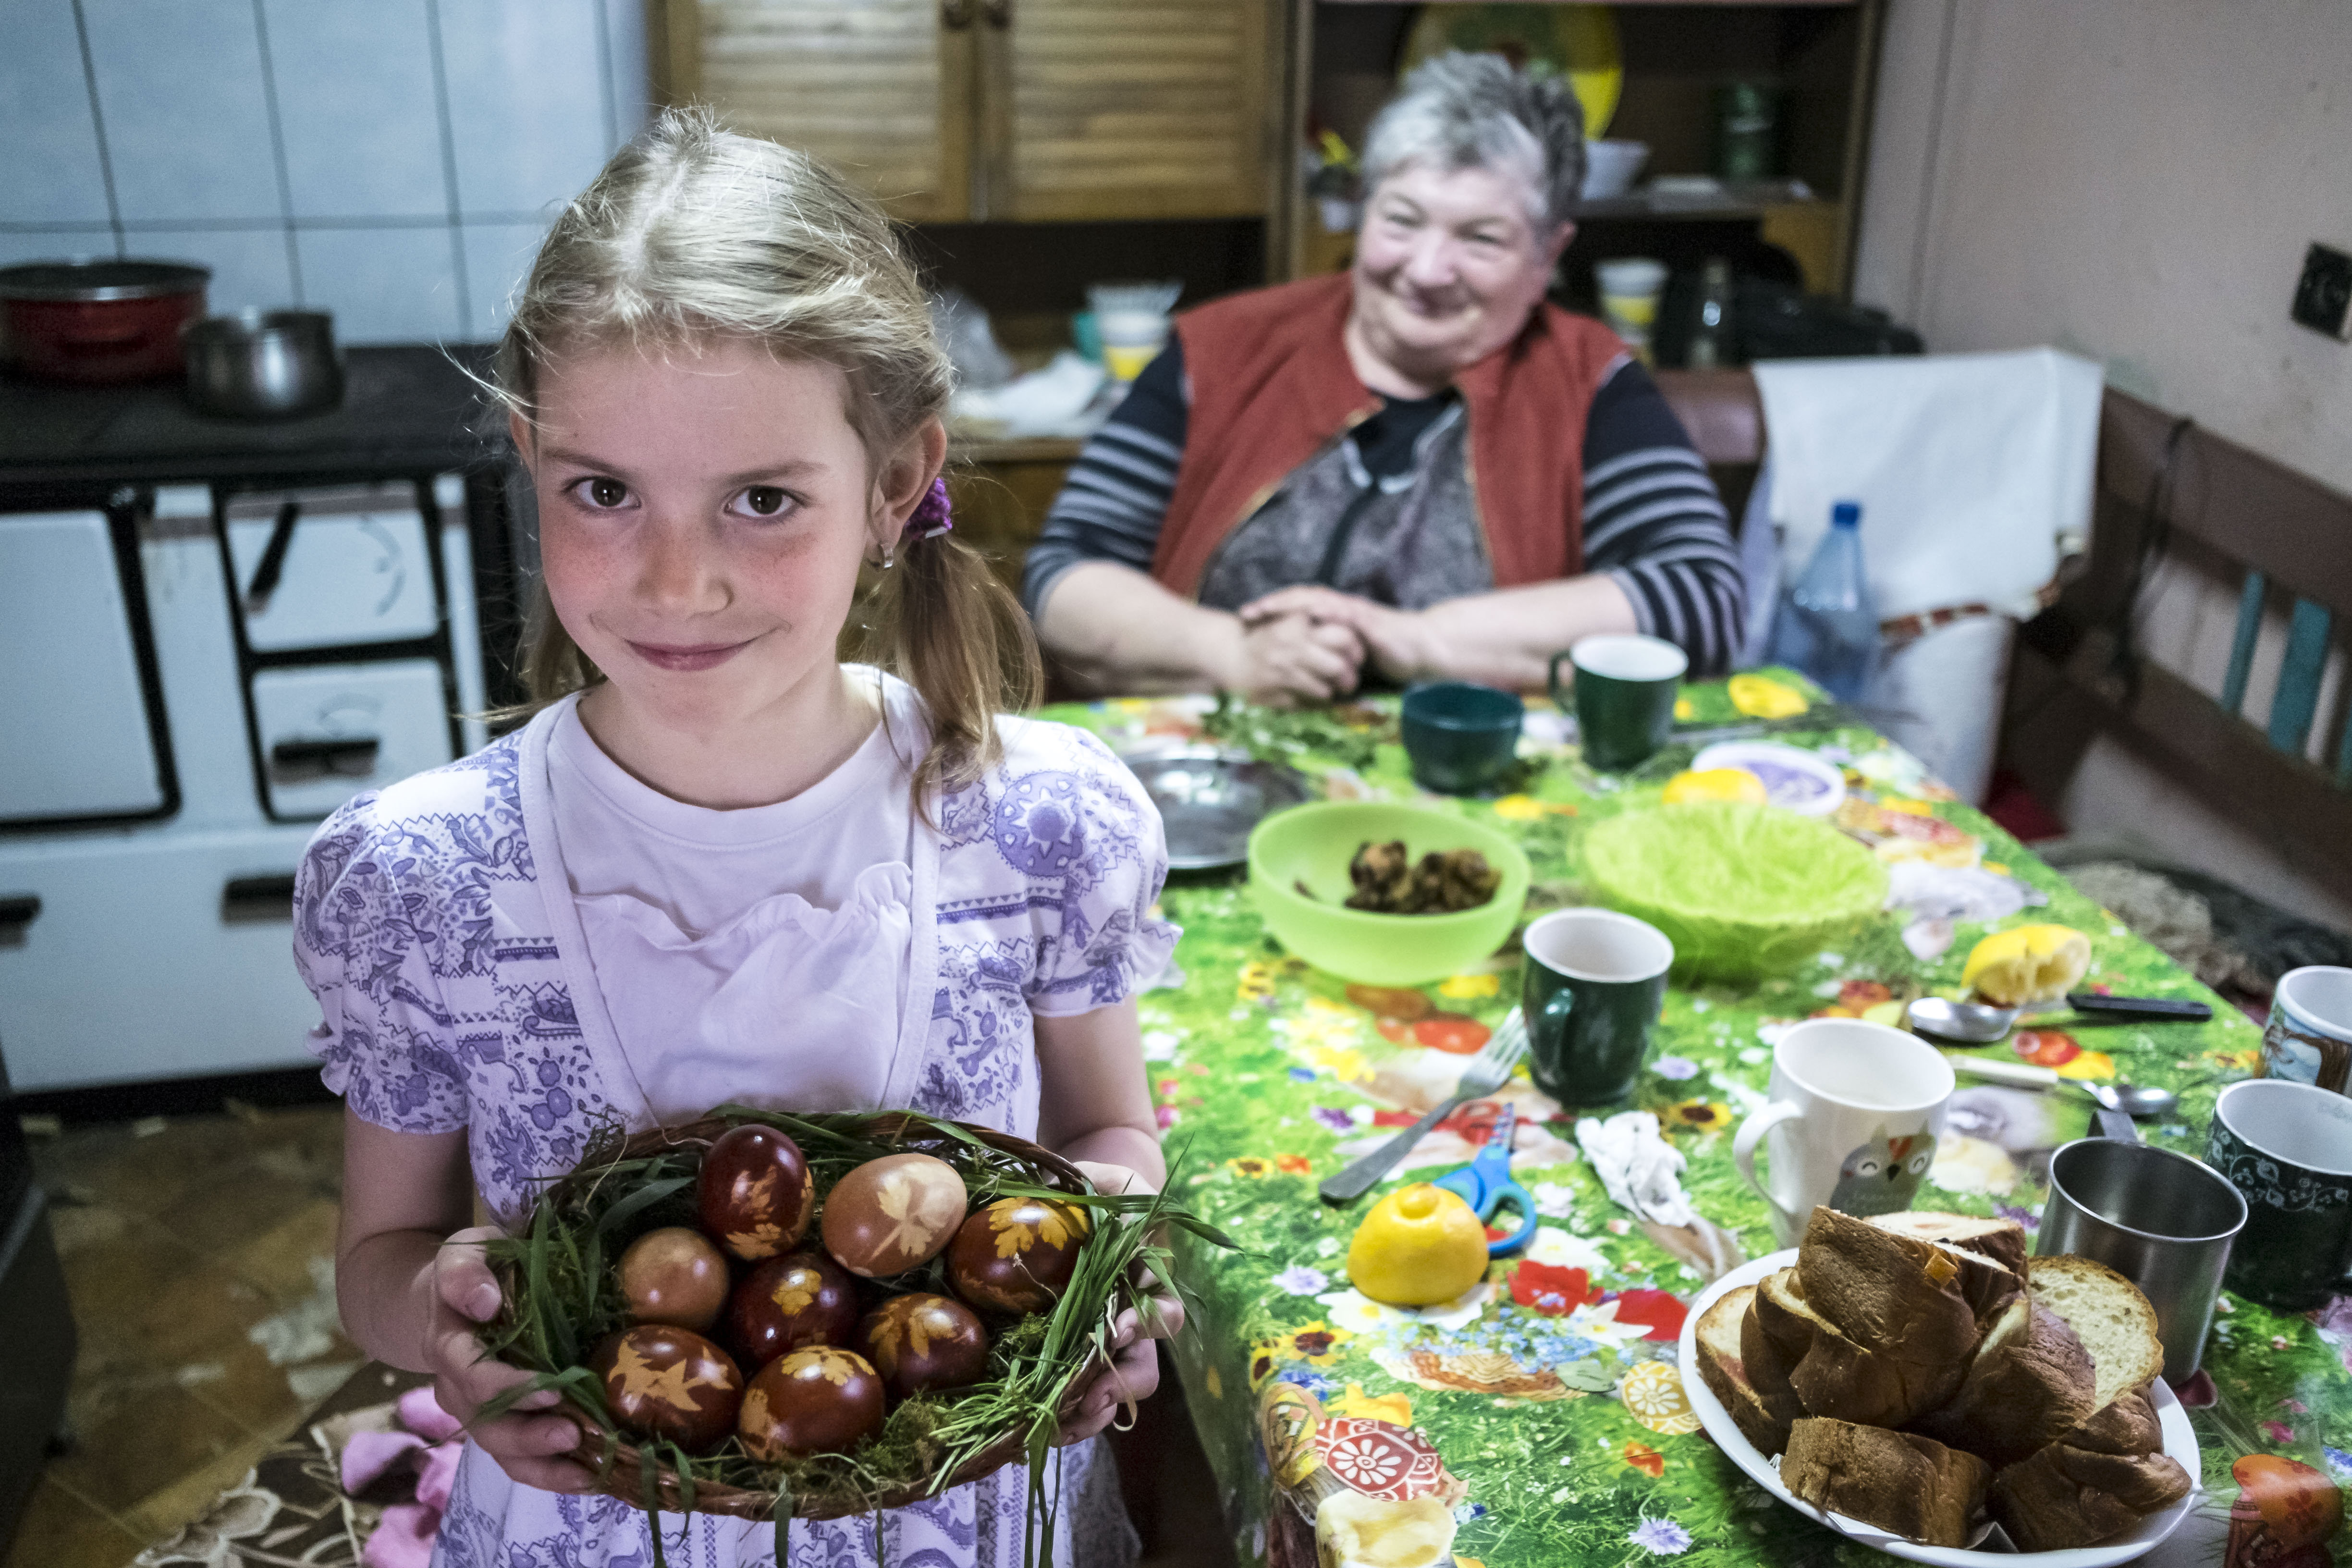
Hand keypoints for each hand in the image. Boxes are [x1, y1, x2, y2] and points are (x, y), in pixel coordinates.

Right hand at [425, 1226, 597, 1491]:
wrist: (457, 1295)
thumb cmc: (474, 1269)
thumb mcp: (465, 1253)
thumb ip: (466, 1273)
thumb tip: (484, 1303)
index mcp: (448, 1343)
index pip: (470, 1374)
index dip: (507, 1386)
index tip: (551, 1388)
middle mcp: (455, 1387)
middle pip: (485, 1424)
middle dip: (528, 1436)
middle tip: (574, 1434)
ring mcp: (477, 1411)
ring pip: (500, 1451)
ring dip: (542, 1465)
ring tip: (587, 1469)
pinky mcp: (500, 1423)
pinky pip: (517, 1458)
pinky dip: (550, 1474)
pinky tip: (589, 1477)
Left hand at [1054, 1160, 1183, 1445]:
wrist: (1083, 1196)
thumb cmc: (1105, 1187)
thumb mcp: (1117, 1184)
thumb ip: (1115, 1199)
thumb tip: (1094, 1211)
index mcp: (1148, 1283)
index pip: (1163, 1313)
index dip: (1145, 1326)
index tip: (1116, 1330)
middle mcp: (1131, 1320)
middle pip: (1141, 1369)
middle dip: (1118, 1390)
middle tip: (1090, 1400)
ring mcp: (1100, 1340)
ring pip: (1108, 1392)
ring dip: (1086, 1416)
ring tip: (1057, 1430)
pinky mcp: (1065, 1349)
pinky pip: (1071, 1391)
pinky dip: (1056, 1413)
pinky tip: (1030, 1428)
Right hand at [1218, 611, 1364, 704]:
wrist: (1229, 655)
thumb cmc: (1264, 635)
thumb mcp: (1289, 619)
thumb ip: (1317, 620)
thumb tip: (1355, 628)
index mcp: (1297, 624)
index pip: (1344, 637)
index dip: (1356, 649)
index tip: (1357, 655)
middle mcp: (1292, 648)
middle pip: (1339, 667)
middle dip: (1350, 676)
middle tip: (1350, 678)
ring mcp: (1283, 674)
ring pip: (1326, 690)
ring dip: (1332, 692)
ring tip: (1333, 688)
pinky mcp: (1276, 696)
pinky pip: (1308, 705)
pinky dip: (1316, 703)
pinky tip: (1313, 695)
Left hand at [1240, 587, 1435, 684]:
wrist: (1422, 650)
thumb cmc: (1389, 655)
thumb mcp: (1350, 658)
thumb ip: (1330, 658)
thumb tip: (1306, 671)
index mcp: (1335, 616)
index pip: (1298, 608)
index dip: (1273, 612)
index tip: (1248, 620)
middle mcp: (1340, 609)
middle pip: (1299, 599)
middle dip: (1271, 605)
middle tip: (1246, 613)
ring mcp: (1353, 612)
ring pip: (1315, 600)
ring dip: (1288, 603)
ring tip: (1265, 609)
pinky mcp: (1366, 621)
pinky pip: (1339, 613)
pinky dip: (1321, 610)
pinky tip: (1303, 612)